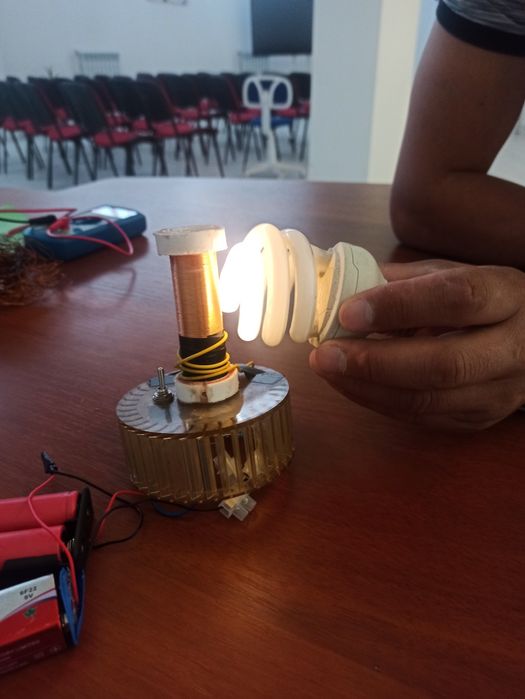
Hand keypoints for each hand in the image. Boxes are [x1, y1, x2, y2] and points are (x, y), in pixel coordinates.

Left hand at [309, 260, 524, 430]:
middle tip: (325, 354)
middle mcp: (513, 348)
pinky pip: (422, 418)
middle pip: (443, 364)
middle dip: (374, 362)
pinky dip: (378, 401)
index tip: (348, 312)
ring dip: (367, 387)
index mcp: (508, 295)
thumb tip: (342, 288)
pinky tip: (349, 383)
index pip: (457, 299)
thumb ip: (403, 281)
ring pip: (429, 400)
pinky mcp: (480, 419)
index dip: (399, 306)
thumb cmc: (482, 301)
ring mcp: (500, 391)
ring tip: (327, 369)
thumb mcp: (452, 275)